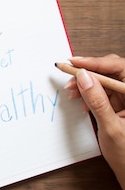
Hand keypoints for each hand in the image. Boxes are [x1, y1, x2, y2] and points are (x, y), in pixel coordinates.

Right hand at [66, 55, 124, 189]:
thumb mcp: (111, 127)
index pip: (119, 68)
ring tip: (72, 92)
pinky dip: (90, 93)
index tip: (75, 63)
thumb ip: (97, 101)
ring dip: (87, 84)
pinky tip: (81, 101)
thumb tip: (85, 78)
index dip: (95, 63)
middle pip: (112, 71)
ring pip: (106, 80)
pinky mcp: (122, 104)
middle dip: (89, 73)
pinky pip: (104, 91)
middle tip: (70, 76)